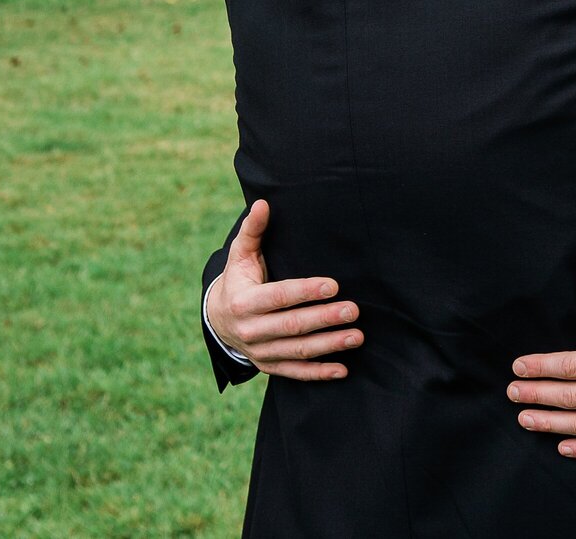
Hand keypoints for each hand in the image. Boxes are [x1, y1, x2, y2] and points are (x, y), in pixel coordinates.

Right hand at [206, 199, 362, 379]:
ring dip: (329, 345)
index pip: (279, 296)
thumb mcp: (240, 255)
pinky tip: (343, 369)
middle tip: (354, 310)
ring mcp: (259, 351)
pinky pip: (295, 372)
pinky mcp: (268, 365)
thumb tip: (262, 203)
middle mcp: (250, 330)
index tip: (332, 285)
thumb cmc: (239, 280)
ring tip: (356, 336)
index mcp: (243, 301)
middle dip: (324, 318)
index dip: (306, 291)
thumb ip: (253, 231)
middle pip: (292, 325)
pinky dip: (319, 372)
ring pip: (297, 350)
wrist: (219, 319)